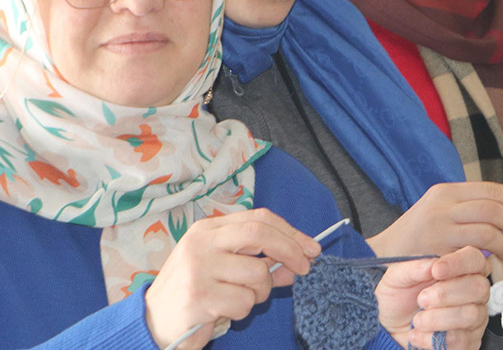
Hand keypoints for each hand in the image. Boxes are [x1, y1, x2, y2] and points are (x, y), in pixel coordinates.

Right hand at [144, 209, 321, 349]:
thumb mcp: (227, 270)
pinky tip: (223, 311)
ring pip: (257, 275)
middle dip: (290, 250)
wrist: (152, 323)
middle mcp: (201, 243)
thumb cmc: (194, 293)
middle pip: (261, 234)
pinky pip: (244, 302)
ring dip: (259, 293)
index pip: (259, 218)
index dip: (291, 232)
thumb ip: (261, 263)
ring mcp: (198, 269)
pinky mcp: (198, 296)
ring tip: (239, 299)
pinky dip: (243, 311)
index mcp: (208, 230)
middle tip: (304, 268)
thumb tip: (298, 263)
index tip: (311, 247)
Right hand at [367, 182, 502, 265]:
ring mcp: (439, 228)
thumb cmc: (418, 235)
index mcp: (447, 190)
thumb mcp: (442, 210)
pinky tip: (495, 264)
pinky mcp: (438, 252)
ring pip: (486, 230)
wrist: (383, 255)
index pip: (490, 188)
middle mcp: (443, 205)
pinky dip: (488, 259)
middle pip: (492, 208)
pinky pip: (472, 254)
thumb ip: (470, 207)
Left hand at [376, 246, 489, 349]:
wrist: (391, 327)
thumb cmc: (400, 297)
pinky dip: (433, 338)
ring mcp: (475, 317)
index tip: (437, 271)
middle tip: (422, 299)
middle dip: (446, 294)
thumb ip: (414, 268)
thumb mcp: (398, 277)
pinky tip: (418, 334)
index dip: (459, 263)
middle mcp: (475, 292)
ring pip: (471, 315)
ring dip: (438, 318)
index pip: (475, 259)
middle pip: (479, 287)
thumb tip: (433, 265)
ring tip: (417, 320)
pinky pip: (461, 340)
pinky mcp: (470, 341)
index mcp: (461, 269)